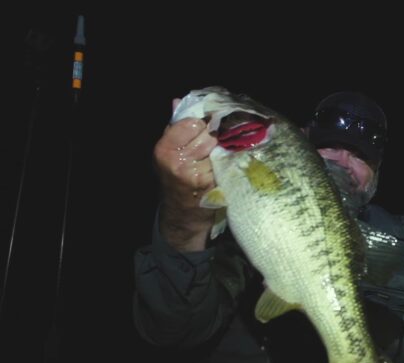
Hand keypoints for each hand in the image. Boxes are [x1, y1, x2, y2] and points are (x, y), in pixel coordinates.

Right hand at [154, 98, 218, 250]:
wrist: (182, 215)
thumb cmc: (176, 179)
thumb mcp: (169, 152)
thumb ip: (174, 127)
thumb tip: (178, 100)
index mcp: (165, 149)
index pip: (192, 122)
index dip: (203, 123)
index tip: (209, 126)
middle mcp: (179, 161)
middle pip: (209, 134)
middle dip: (218, 134)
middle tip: (223, 137)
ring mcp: (197, 174)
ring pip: (221, 147)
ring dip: (227, 147)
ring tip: (226, 150)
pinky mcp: (214, 184)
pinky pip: (228, 162)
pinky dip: (232, 160)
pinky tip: (231, 161)